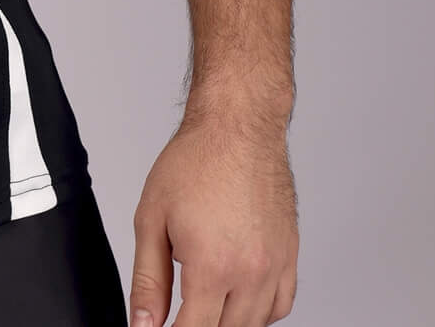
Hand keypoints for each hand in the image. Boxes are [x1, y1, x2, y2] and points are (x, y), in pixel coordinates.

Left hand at [128, 103, 298, 326]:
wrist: (237, 128)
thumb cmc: (195, 162)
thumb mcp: (151, 219)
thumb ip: (148, 280)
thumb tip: (143, 324)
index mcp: (212, 266)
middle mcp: (250, 273)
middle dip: (199, 325)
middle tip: (180, 309)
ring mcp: (275, 267)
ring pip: (254, 324)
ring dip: (227, 321)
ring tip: (204, 301)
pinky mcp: (290, 257)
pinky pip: (280, 306)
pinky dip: (258, 312)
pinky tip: (236, 297)